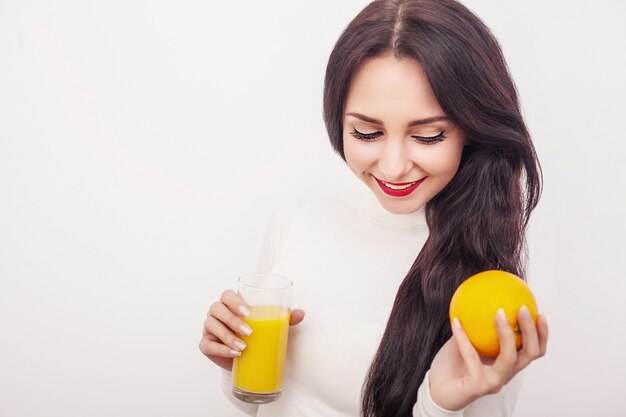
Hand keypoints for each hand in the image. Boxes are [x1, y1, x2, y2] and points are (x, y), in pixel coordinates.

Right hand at [198, 289, 304, 370]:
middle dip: (232, 320)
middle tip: (249, 332)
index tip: (248, 312)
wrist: (248, 357)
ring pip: (211, 325)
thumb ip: (286, 318)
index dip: (234, 301)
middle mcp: (217, 312)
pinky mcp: (206, 344)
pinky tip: (233, 353)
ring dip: (227, 336)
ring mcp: (209, 328)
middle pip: (217, 308)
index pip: (227, 295)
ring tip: (243, 347)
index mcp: (230, 303)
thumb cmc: (259, 334)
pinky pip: (207, 344)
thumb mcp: (273, 325)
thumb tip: (301, 313)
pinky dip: (220, 349)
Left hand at [428, 307, 547, 410]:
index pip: (533, 351)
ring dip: (507, 333)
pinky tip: (456, 321)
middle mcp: (505, 374)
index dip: (541, 334)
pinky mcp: (478, 385)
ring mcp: (493, 381)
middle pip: (530, 354)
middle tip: (523, 309)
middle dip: (531, 330)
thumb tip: (478, 299)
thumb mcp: (465, 341)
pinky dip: (463, 337)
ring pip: (510, 357)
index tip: (540, 312)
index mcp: (506, 365)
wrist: (435, 391)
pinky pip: (472, 356)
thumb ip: (475, 326)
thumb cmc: (451, 366)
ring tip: (499, 312)